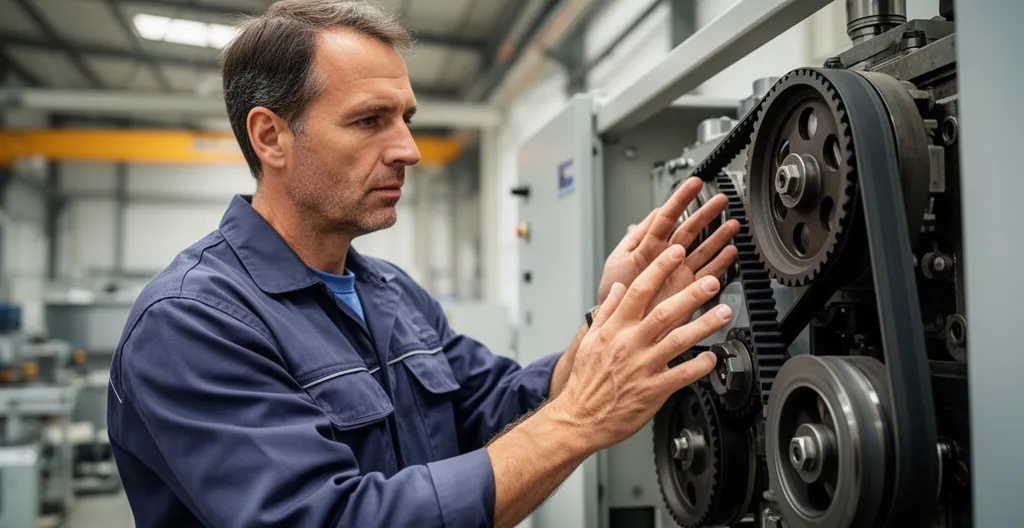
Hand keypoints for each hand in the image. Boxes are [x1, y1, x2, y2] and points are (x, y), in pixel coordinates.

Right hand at [555, 244, 732, 451]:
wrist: (579, 418)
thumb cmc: (586, 381)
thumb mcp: (591, 340)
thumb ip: (607, 312)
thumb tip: (617, 289)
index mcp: (614, 329)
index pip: (638, 291)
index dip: (659, 269)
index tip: (676, 253)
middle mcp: (629, 344)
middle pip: (664, 312)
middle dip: (690, 294)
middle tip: (711, 280)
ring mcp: (643, 367)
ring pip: (678, 341)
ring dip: (704, 325)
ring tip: (723, 313)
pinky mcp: (653, 390)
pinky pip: (682, 375)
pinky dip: (699, 366)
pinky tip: (713, 357)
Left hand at [598, 177, 740, 311]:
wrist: (617, 324)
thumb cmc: (612, 293)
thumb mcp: (618, 260)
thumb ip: (636, 237)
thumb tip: (652, 213)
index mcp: (648, 246)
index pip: (666, 217)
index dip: (681, 199)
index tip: (694, 184)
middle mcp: (667, 257)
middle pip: (690, 230)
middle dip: (706, 214)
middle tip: (722, 200)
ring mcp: (679, 272)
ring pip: (703, 250)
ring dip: (719, 237)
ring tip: (733, 224)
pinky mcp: (687, 290)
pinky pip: (708, 273)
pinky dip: (721, 263)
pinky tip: (731, 252)